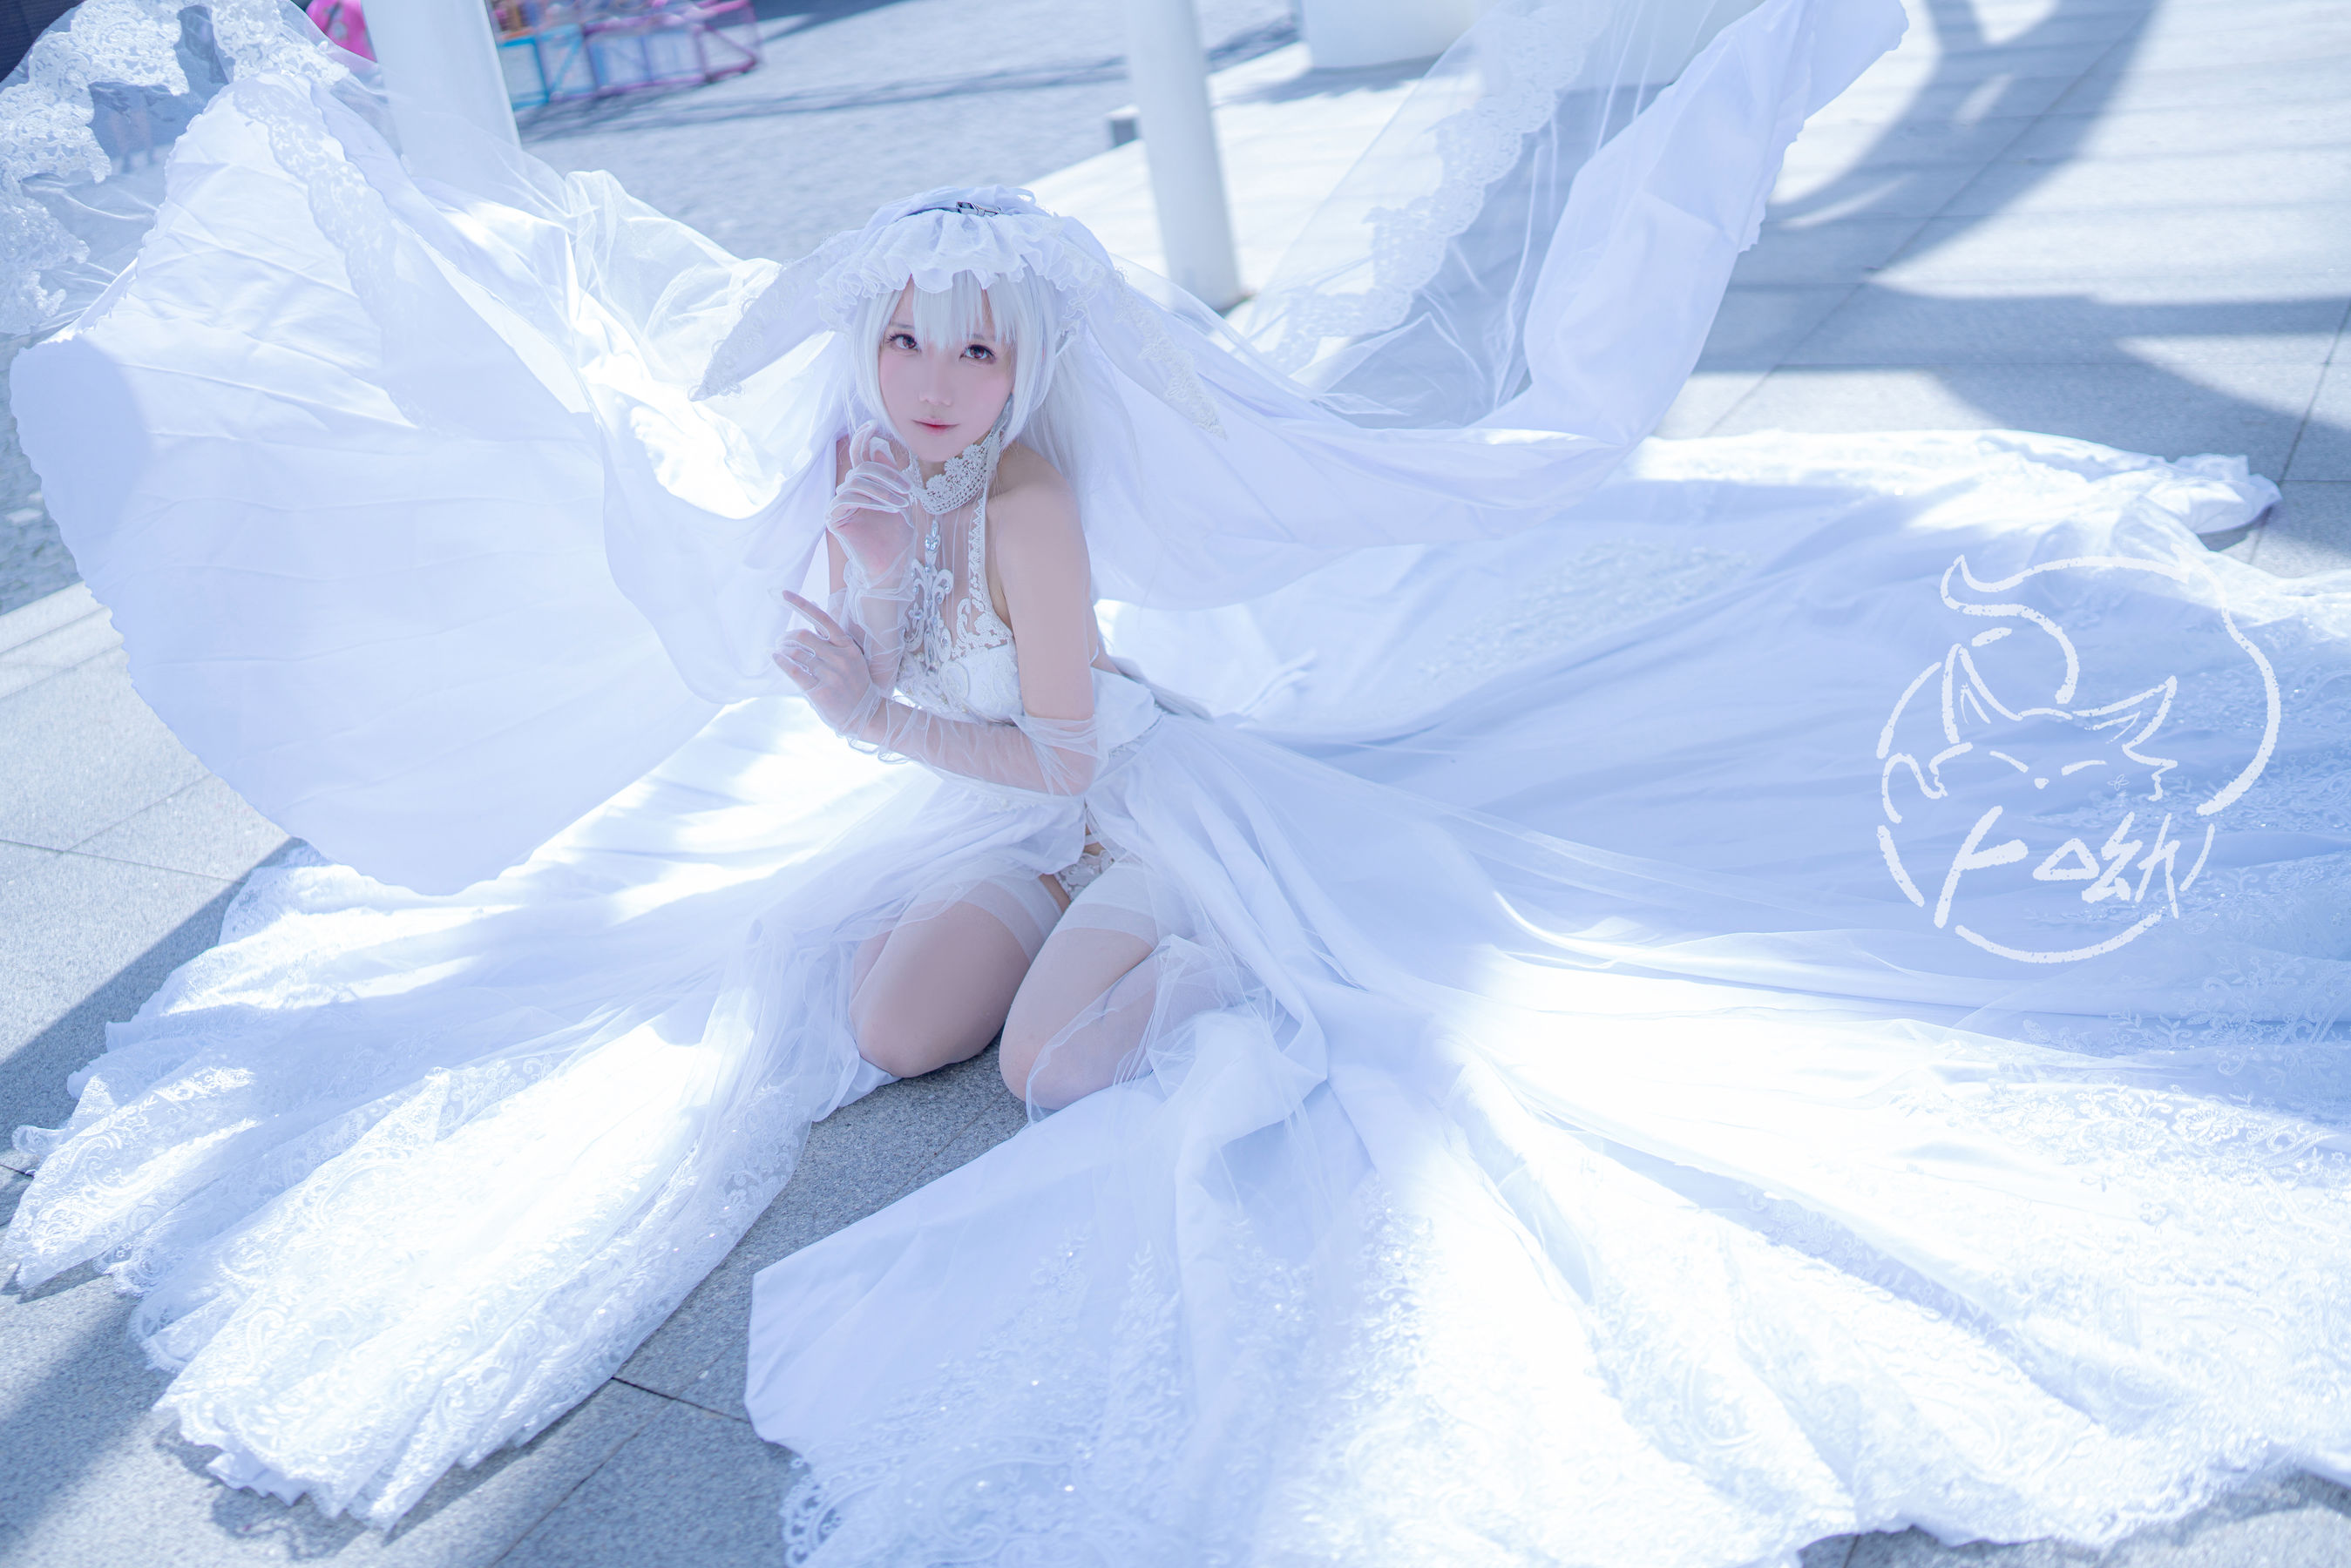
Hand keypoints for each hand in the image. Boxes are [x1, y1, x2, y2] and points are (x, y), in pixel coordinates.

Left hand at [775, 591, 882, 736]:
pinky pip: (794, 671)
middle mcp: (840, 658)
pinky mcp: (820, 691)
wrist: (866, 715)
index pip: (822, 619)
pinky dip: (780, 661)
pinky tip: (775, 657)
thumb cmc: (854, 684)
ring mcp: (831, 675)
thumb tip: (814, 607)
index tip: (783, 593)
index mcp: (848, 646)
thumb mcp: (850, 657)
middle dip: (787, 636)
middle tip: (780, 640)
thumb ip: (831, 637)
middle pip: (803, 636)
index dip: (801, 604)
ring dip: (782, 650)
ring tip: (778, 651)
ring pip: (796, 653)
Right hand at [827, 424, 917, 587]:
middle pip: (862, 467)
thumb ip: (889, 475)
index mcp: (864, 485)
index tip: (873, 424)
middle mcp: (849, 492)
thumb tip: (878, 446)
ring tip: (902, 503)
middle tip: (908, 491)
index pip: (858, 455)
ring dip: (883, 489)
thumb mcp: (900, 500)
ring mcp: (840, 505)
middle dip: (888, 475)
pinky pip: (846, 498)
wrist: (892, 567)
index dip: (862, 437)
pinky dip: (870, 500)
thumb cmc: (897, 538)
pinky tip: (889, 508)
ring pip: (857, 481)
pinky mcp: (834, 518)